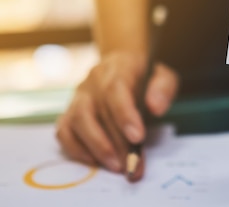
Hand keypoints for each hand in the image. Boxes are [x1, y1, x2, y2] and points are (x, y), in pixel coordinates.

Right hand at [56, 50, 178, 180]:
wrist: (121, 62)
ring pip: (77, 121)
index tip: (137, 138)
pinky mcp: (70, 111)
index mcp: (118, 68)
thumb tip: (156, 108)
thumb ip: (163, 89)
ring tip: (116, 166)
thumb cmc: (145, 75)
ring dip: (96, 147)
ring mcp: (79, 96)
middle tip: (132, 164)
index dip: (124, 115)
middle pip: (98, 111)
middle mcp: (93, 81)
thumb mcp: (164, 76)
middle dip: (116, 142)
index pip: (115, 90)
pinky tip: (94, 161)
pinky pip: (64, 130)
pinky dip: (75, 148)